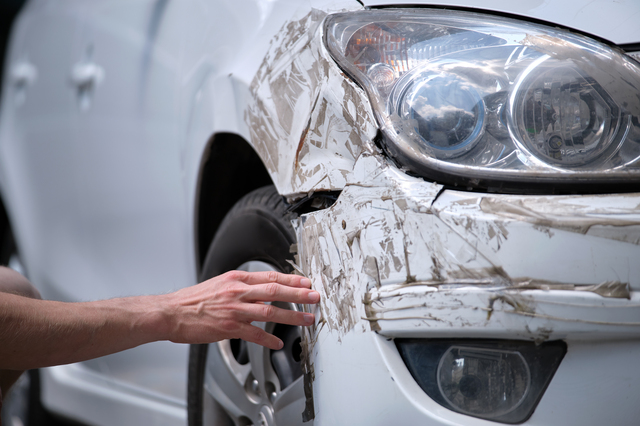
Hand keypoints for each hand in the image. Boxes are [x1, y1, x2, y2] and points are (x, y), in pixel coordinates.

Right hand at [163, 270, 318, 349]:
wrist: (171, 313)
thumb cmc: (193, 300)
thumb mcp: (220, 284)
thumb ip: (241, 287)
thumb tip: (261, 290)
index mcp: (236, 279)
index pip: (270, 276)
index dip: (292, 279)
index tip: (307, 281)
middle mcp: (238, 292)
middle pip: (275, 290)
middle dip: (299, 294)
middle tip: (315, 297)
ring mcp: (234, 310)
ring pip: (269, 311)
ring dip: (291, 316)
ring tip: (306, 319)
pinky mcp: (228, 328)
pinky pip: (254, 334)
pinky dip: (268, 340)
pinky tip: (277, 344)